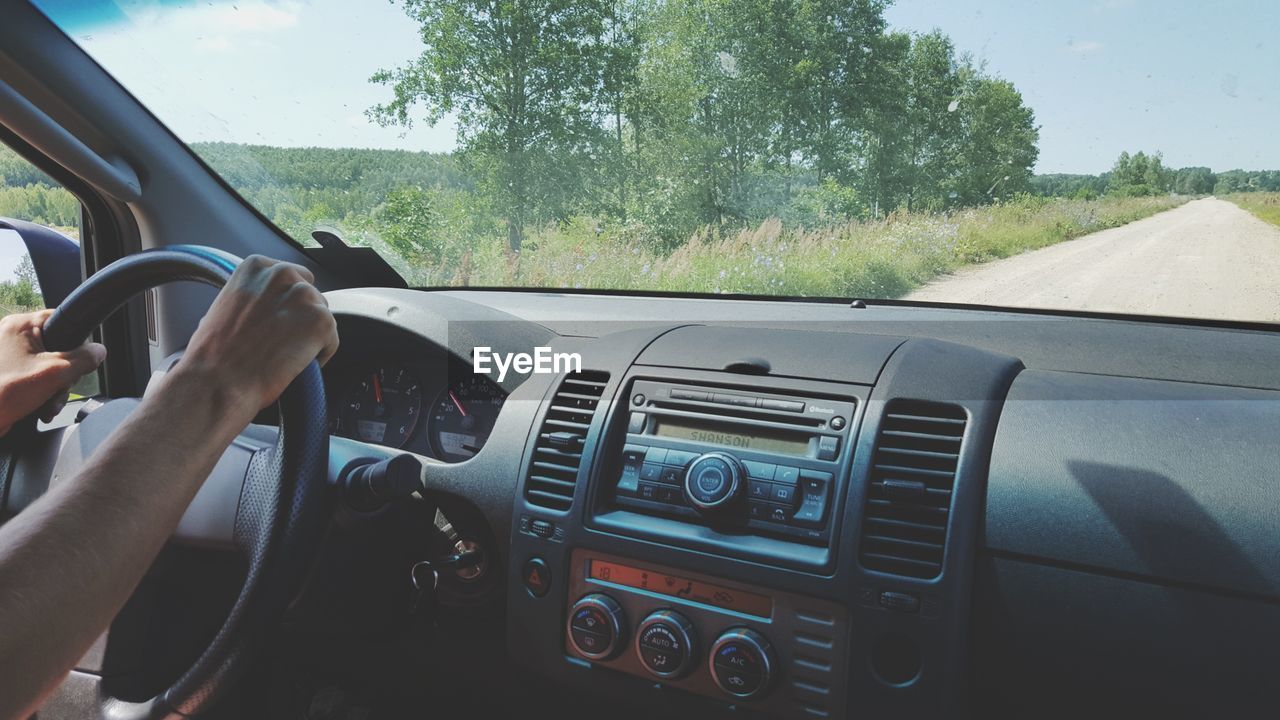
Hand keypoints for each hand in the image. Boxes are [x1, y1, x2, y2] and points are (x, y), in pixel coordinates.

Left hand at [0, 309, 106, 435]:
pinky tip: (40, 408)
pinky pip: (35, 378)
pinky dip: (41, 393)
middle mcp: (11, 336)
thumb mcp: (56, 372)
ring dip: (55, 389)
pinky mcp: (7, 373)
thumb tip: (99, 351)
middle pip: (58, 347)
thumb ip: (84, 359)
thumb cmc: (4, 393)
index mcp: (20, 326)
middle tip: (60, 388)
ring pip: (48, 366)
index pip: (61, 319)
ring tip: (48, 405)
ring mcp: (8, 355)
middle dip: (64, 375)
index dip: (77, 340)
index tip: (82, 358)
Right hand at [175, 256, 338, 419]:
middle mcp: (283, 273)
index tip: (277, 322)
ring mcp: (305, 296)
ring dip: (310, 337)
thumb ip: (252, 296)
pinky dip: (319, 357)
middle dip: (301, 318)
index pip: (292, 278)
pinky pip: (331, 342)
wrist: (218, 381)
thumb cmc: (214, 353)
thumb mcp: (225, 305)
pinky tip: (293, 366)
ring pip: (321, 318)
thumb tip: (267, 305)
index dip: (287, 304)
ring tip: (283, 356)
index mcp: (257, 266)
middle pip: (311, 295)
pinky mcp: (322, 321)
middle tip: (281, 342)